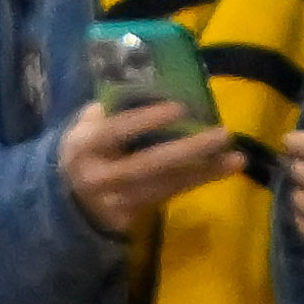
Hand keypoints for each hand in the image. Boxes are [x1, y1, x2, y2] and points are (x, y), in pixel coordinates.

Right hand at [57, 90, 241, 242]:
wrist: (66, 197)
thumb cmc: (87, 148)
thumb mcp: (89, 125)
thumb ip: (114, 109)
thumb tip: (156, 85)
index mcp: (86, 144)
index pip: (116, 131)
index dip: (146, 119)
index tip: (179, 108)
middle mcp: (100, 175)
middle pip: (150, 164)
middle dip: (189, 149)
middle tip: (223, 133)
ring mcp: (117, 201)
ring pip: (166, 185)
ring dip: (204, 171)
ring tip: (237, 157)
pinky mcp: (131, 217)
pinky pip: (169, 195)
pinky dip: (197, 181)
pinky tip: (222, 168)